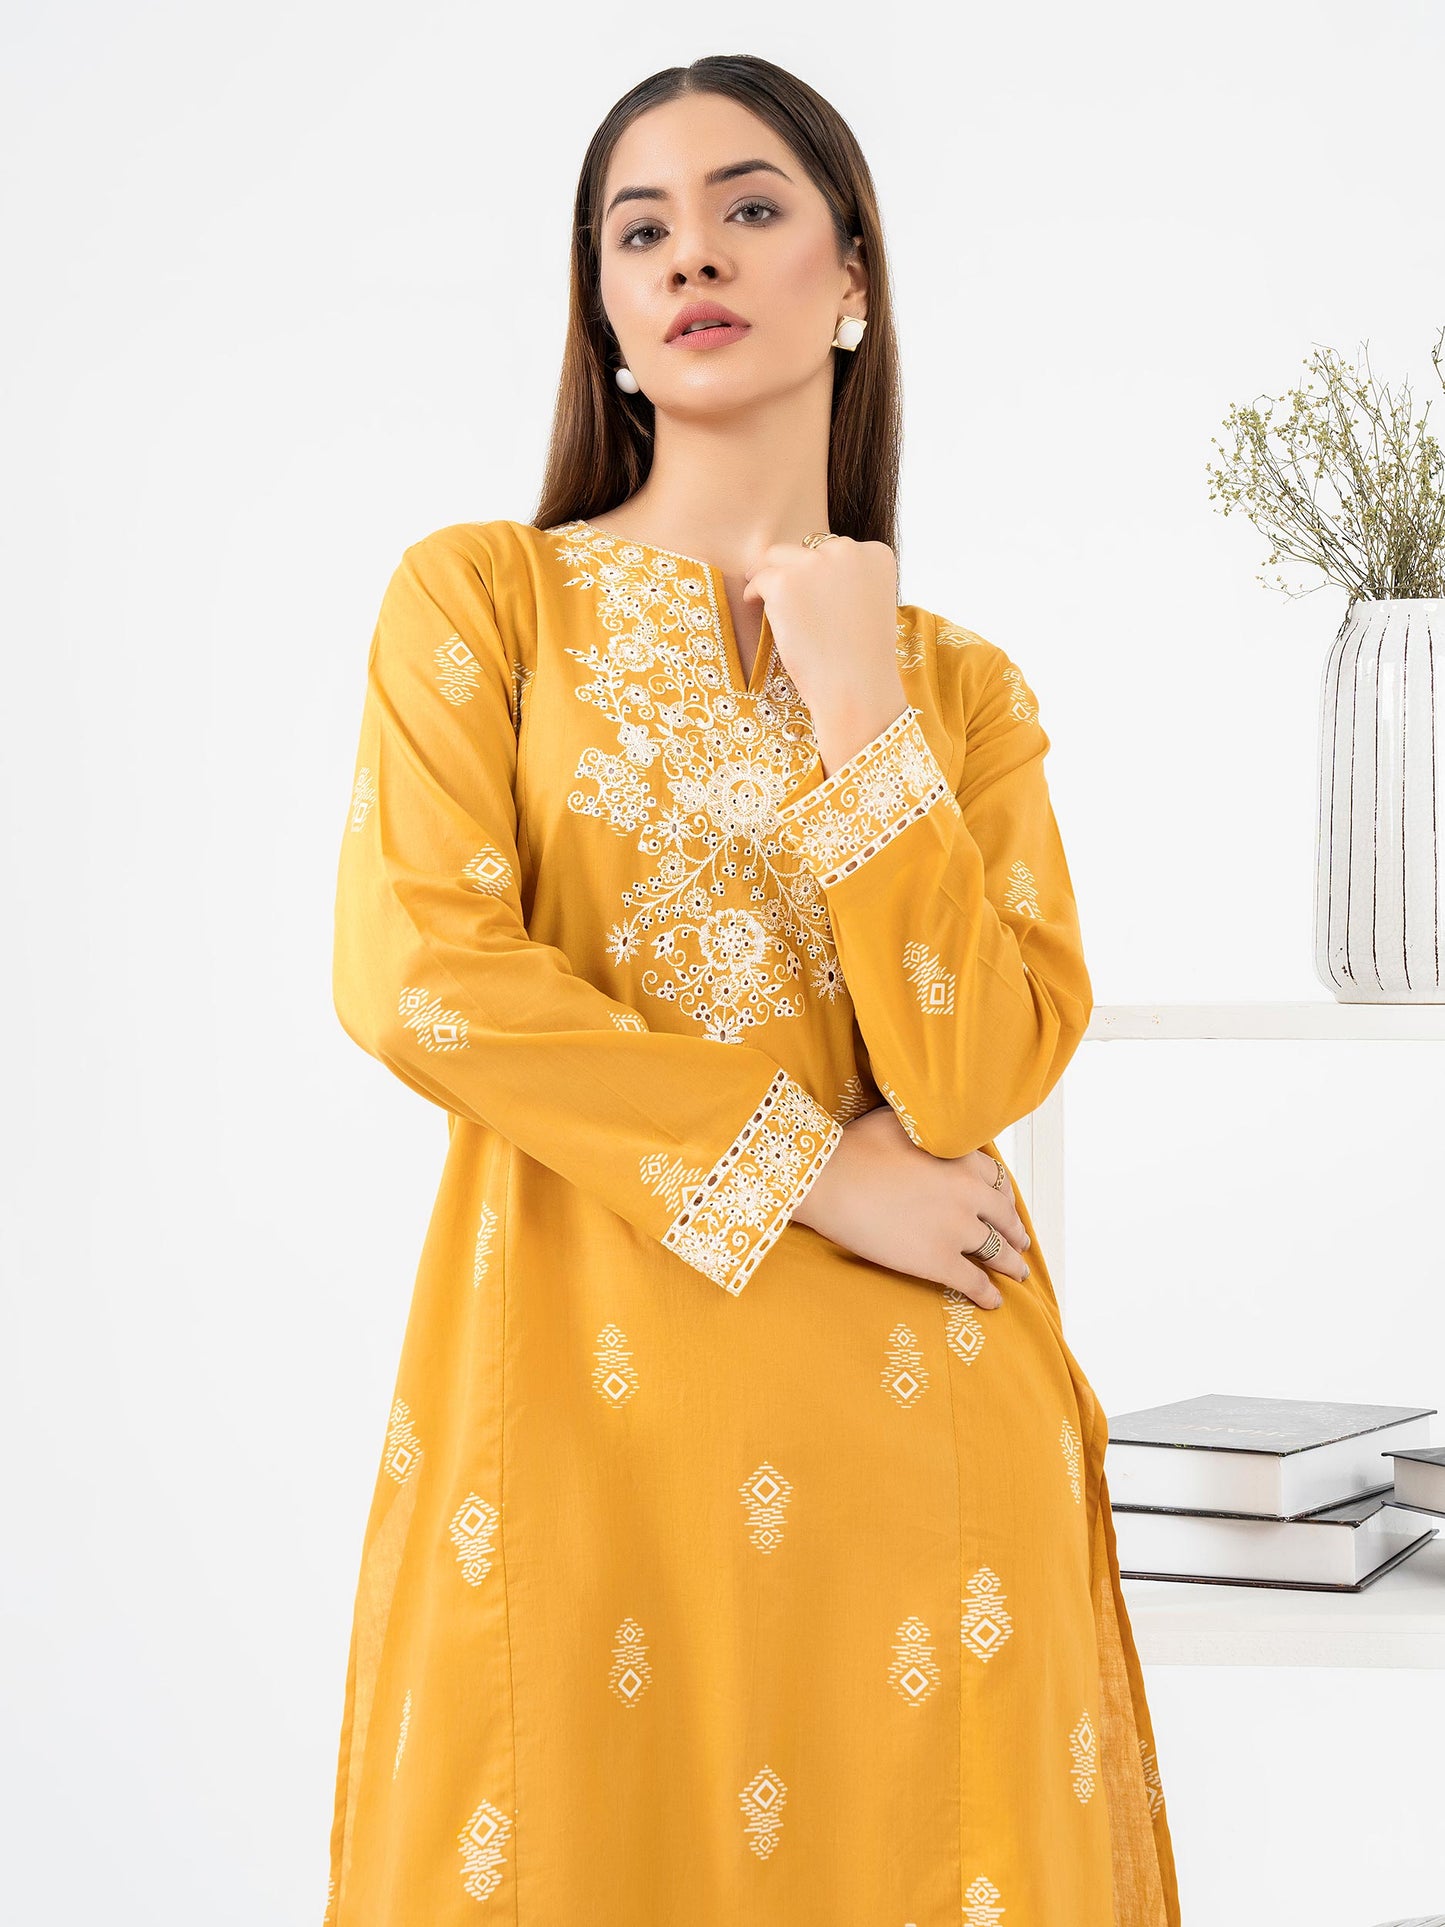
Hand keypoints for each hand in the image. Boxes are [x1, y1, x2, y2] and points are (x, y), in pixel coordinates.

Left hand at [741, 536, 908, 773]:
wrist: (856, 686)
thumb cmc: (864, 659)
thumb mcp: (871, 606)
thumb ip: (851, 581)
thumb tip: (814, 574)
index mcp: (876, 554)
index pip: (840, 549)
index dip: (824, 571)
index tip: (815, 591)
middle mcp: (847, 550)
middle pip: (809, 548)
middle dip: (797, 568)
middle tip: (784, 591)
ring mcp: (814, 564)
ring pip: (778, 557)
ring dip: (771, 574)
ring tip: (762, 592)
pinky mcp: (784, 581)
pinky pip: (760, 578)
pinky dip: (754, 591)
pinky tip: (753, 604)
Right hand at [791, 1105, 1030, 1308]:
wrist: (828, 1180)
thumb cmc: (856, 1146)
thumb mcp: (901, 1120)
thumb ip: (929, 1127)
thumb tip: (933, 1125)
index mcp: (963, 1158)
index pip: (997, 1180)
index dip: (1003, 1197)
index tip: (1003, 1205)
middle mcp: (970, 1194)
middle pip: (1004, 1217)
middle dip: (1014, 1232)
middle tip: (1019, 1241)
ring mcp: (957, 1230)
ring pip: (998, 1252)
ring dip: (1011, 1265)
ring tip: (1017, 1273)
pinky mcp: (939, 1261)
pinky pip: (975, 1282)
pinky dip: (987, 1294)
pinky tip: (993, 1301)